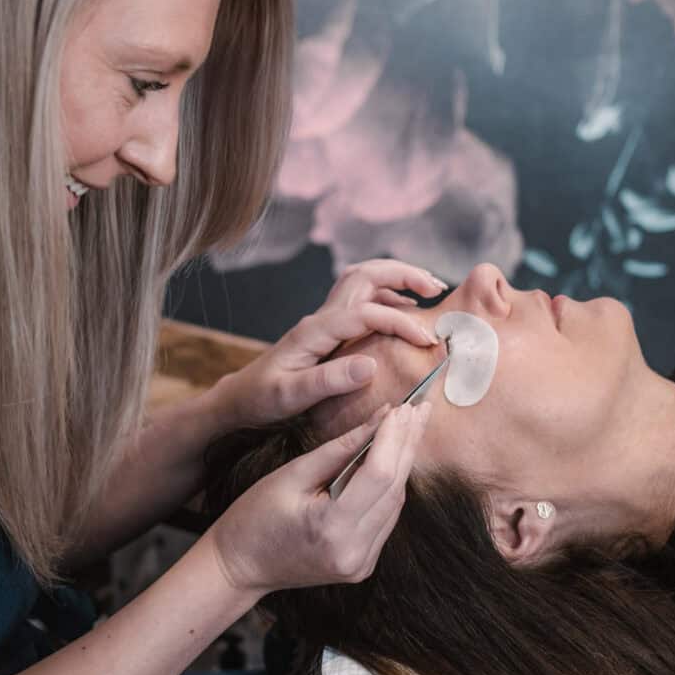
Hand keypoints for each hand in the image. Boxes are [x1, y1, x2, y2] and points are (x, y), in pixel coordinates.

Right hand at [205, 401, 431, 595]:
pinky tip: (395, 458)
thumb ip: (339, 449)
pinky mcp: (363, 564)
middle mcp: (354, 551)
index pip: (378, 475)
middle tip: (421, 407)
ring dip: (404, 462)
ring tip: (412, 425)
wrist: (239, 566)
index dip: (393, 437)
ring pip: (396, 502)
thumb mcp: (292, 474)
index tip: (402, 407)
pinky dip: (391, 485)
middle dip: (407, 443)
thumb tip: (380, 420)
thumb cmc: (254, 516)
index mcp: (332, 528)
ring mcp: (361, 562)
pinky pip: (386, 517)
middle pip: (394, 488)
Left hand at [219, 260, 446, 426]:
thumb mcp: (291, 395)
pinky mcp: (327, 330)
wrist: (238, 398)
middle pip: (365, 275)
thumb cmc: (261, 399)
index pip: (367, 312)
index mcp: (315, 330)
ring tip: (429, 291)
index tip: (427, 341)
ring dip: (397, 279)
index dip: (400, 323)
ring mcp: (324, 321)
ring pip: (363, 281)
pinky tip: (405, 312)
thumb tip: (371, 364)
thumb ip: (329, 380)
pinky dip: (388, 297)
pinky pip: (361, 300)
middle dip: (403, 275)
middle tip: (437, 287)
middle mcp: (321, 317)